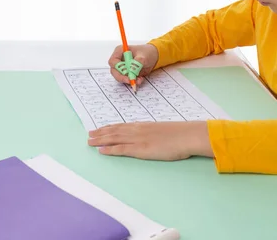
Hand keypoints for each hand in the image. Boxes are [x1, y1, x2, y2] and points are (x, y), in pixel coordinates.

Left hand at [87, 121, 213, 160]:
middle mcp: (138, 130)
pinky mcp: (141, 149)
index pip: (122, 125)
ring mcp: (138, 139)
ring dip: (101, 140)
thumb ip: (153, 133)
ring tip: (90, 142)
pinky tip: (101, 151)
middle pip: (114, 131)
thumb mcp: (163, 130)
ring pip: (114, 138)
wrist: (187, 135)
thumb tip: (150, 136)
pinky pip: (122, 149)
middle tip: (89, 135)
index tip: (99, 128)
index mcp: (143, 125)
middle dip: (100, 133)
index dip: (109, 127)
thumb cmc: (180, 134)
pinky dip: (110, 149)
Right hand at [108, 43, 158, 85]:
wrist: (154, 57)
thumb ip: (137, 63)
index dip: (118, 67)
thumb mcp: (144, 57)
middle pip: (114, 71)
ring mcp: (123, 67)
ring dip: (128, 80)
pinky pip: (127, 80)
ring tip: (139, 80)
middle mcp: (119, 60)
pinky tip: (140, 80)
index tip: (126, 72)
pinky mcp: (127, 74)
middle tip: (130, 80)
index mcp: (120, 51)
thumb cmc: (147, 53)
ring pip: (120, 77)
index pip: (113, 61)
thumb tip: (131, 70)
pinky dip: (133, 81)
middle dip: (121, 77)